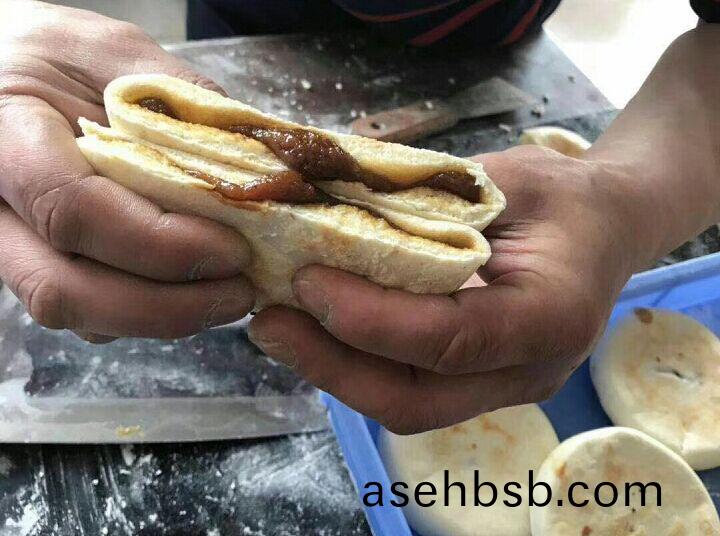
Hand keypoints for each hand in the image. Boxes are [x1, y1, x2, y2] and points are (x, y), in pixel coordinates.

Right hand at [0, 1, 254, 340]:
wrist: (6, 72)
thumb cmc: (55, 56)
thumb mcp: (116, 51)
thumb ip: (178, 100)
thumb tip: (256, 166)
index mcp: (5, 139)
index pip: (72, 210)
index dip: (160, 243)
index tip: (233, 248)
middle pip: (64, 290)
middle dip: (165, 306)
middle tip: (240, 292)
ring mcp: (14, 245)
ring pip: (77, 312)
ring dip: (163, 317)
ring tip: (228, 293)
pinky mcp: (42, 265)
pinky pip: (90, 312)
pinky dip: (150, 312)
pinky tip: (195, 287)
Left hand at [249, 145, 651, 433]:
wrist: (604, 227)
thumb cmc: (561, 195)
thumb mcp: (505, 180)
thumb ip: (431, 205)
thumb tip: (330, 212)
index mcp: (551, 316)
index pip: (451, 339)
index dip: (371, 318)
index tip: (307, 280)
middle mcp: (529, 370)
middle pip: (416, 400)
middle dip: (333, 366)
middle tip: (269, 323)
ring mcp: (502, 386)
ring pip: (405, 405)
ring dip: (333, 370)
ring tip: (279, 327)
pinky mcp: (478, 384)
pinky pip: (409, 387)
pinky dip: (356, 363)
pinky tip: (317, 329)